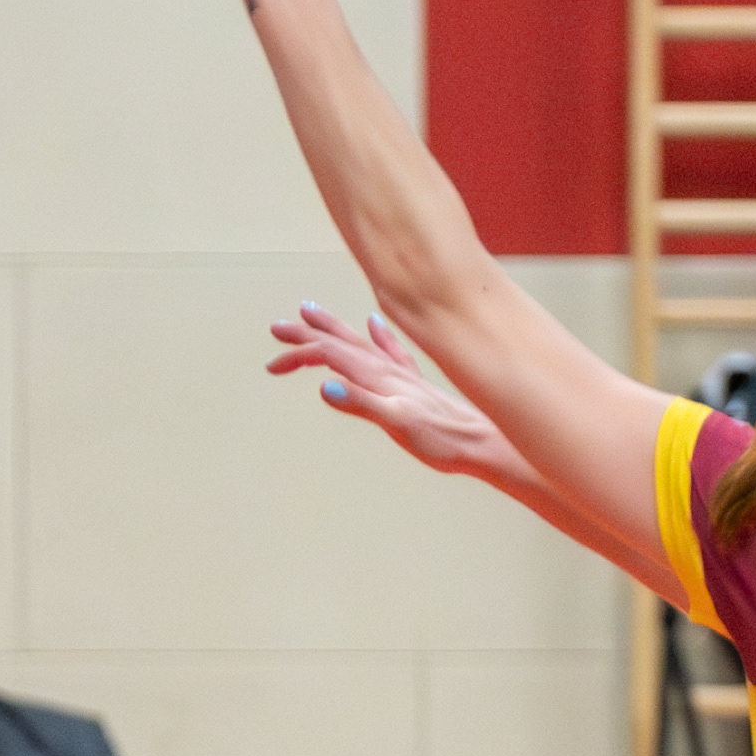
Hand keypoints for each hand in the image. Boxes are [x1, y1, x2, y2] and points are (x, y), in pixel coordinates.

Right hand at [267, 303, 514, 479]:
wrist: (483, 443)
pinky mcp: (414, 384)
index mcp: (378, 377)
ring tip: (312, 312)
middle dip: (308, 333)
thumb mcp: (397, 424)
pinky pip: (390, 350)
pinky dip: (378, 335)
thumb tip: (323, 386)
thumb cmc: (443, 439)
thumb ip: (360, 403)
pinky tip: (376, 323)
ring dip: (334, 328)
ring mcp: (401, 375)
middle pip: (341, 342)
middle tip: (278, 326)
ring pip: (359, 343)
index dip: (298, 355)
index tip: (271, 365)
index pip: (329, 355)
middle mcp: (387, 370)